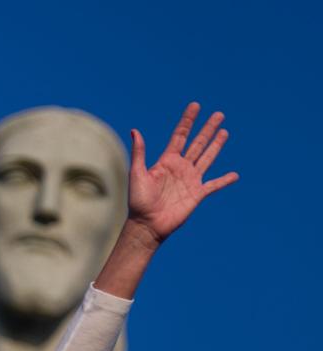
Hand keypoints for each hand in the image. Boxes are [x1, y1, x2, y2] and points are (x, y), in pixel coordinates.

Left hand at [128, 102, 238, 245]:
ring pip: (207, 158)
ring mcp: (190, 180)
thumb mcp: (137, 174)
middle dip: (208, 128)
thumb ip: (139, 152)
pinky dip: (225, 180)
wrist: (147, 224)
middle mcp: (180, 168)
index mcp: (166, 161)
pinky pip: (214, 185)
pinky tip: (235, 175)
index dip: (188, 121)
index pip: (180, 136)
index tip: (195, 105)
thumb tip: (135, 130)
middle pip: (197, 143)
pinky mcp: (197, 194)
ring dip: (217, 145)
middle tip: (219, 114)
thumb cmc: (139, 201)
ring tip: (225, 131)